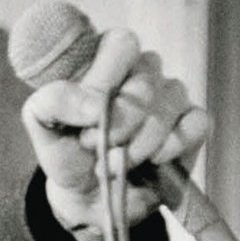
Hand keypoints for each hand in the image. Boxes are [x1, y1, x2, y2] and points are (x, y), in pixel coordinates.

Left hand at [22, 28, 209, 240]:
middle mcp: (144, 72)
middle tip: (98, 146)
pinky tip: (154, 160)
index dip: (105, 81)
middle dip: (120, 122)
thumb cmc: (67, 151)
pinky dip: (172, 146)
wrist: (89, 196)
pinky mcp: (193, 124)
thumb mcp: (42, 124)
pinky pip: (196, 123)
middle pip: (146, 80)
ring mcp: (172, 96)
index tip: (87, 118)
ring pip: (170, 104)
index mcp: (107, 61)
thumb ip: (53, 101)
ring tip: (116, 162)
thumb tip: (95, 104)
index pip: (122, 44)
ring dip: (139, 143)